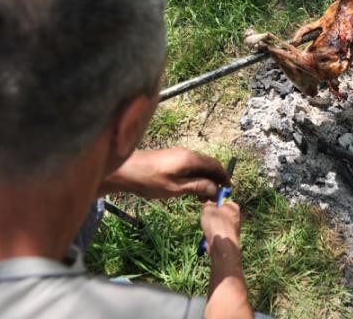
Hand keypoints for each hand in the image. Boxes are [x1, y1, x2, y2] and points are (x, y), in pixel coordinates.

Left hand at [98, 148, 229, 200]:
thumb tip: (215, 188)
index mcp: (191, 159)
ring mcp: (178, 155)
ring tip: (203, 198)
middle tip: (216, 197)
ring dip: (204, 180)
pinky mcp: (171, 159)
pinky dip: (195, 177)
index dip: (224, 176)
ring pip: (198, 167)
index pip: (215, 165)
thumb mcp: (175, 188)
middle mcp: (187, 154)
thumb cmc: (149, 180)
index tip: (228, 189)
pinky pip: (189, 167)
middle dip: (215, 180)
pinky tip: (191, 190)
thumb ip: (197, 186)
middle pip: (208, 165)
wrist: (124, 170)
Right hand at [201, 200, 252, 318]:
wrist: (225, 256)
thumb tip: (209, 202)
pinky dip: (212, 244)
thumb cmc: (217, 230)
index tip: (207, 209)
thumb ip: (209, 206)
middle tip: (205, 226)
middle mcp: (237, 224)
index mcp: (235, 211)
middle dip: (214, 222)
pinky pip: (218, 244)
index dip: (216, 205)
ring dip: (212, 235)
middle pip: (223, 219)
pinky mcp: (229, 251)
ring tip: (206, 237)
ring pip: (220, 233)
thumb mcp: (210, 211)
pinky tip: (208, 247)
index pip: (226, 203)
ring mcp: (234, 238)